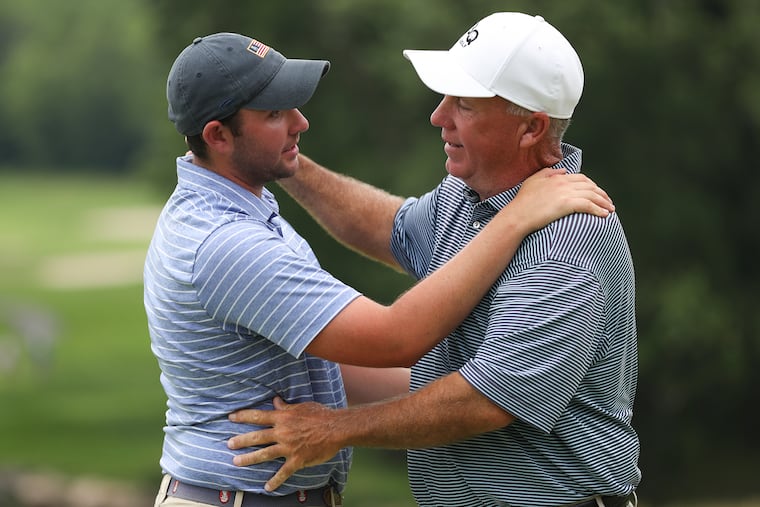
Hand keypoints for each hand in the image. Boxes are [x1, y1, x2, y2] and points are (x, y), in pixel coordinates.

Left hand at [227, 397, 343, 491]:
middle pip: (257, 437)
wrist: (336, 428)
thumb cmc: (320, 414)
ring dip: (249, 459)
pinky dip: (275, 481)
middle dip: (241, 440)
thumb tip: (275, 401)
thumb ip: (286, 407)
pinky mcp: (297, 460)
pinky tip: (267, 487)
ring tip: (236, 462)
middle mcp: (282, 432)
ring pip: (264, 454)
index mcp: (283, 418)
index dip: (243, 416)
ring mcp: (288, 447)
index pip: (258, 416)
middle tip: (229, 444)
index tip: (231, 418)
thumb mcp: (301, 407)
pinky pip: (283, 472)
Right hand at [510, 168, 614, 232]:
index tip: (598, 193)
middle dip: (602, 194)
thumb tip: (563, 170)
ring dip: (604, 202)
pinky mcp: (566, 204)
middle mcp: (563, 182)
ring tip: (610, 210)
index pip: (581, 178)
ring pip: (592, 195)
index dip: (593, 186)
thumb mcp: (532, 181)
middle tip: (608, 202)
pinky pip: (588, 205)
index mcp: (557, 177)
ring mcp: (565, 193)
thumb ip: (548, 173)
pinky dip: (599, 209)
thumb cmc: (522, 202)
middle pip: (590, 186)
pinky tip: (604, 215)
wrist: (517, 216)